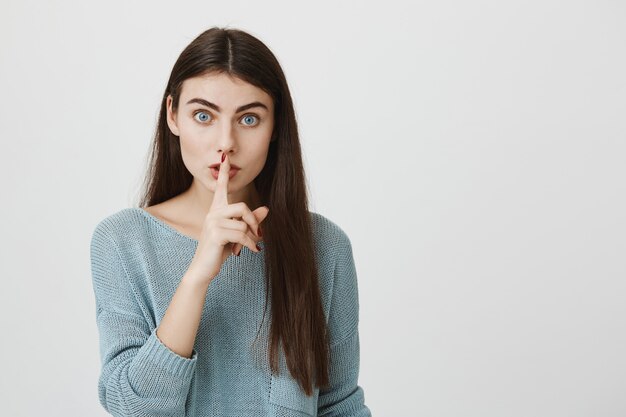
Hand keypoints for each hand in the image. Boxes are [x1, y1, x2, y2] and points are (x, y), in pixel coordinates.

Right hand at [188, 153, 268, 284]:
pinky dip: (250, 244)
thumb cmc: (219, 251)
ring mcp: (212, 223)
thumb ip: (250, 221)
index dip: (223, 173)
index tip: (224, 157)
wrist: (203, 269)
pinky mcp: (216, 233)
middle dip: (253, 221)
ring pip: (243, 223)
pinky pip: (241, 234)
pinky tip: (251, 251)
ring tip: (249, 247)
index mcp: (216, 211)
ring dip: (251, 238)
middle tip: (258, 234)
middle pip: (242, 206)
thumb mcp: (237, 235)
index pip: (220, 188)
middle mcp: (212, 213)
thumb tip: (265, 208)